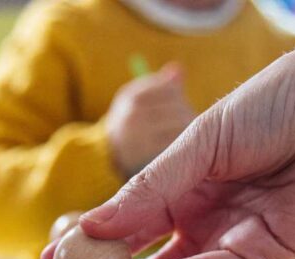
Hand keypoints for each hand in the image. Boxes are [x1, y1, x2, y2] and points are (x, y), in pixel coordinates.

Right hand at [45, 25, 294, 258]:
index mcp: (189, 187)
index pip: (131, 224)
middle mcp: (210, 221)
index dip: (94, 243)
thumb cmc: (280, 103)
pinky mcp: (269, 257)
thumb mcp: (203, 143)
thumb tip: (93, 226)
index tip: (52, 258)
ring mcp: (237, 242)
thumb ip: (152, 189)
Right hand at [106, 63, 195, 177]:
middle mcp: (133, 111)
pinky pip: (175, 142)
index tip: (181, 104)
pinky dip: (181, 142)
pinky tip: (180, 144)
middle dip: (187, 113)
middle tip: (190, 120)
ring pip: (179, 124)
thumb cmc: (127, 122)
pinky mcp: (147, 151)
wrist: (105, 154)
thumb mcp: (136, 98)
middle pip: (177, 107)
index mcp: (132, 95)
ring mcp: (139, 132)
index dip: (179, 96)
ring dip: (188, 128)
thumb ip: (159, 84)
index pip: (170, 89)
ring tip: (187, 132)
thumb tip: (179, 68)